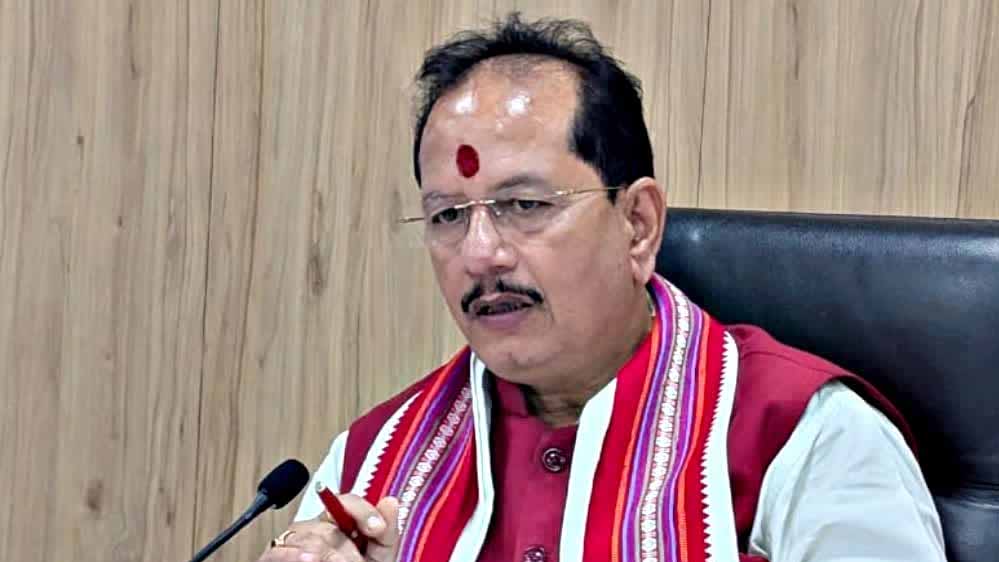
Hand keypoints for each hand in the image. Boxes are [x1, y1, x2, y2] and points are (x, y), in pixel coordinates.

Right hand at [258, 495, 399, 561]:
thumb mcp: (376, 557)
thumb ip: (386, 533)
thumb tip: (391, 501)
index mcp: (338, 524)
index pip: (345, 502)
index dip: (363, 512)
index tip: (378, 529)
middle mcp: (314, 529)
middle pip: (329, 525)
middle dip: (348, 550)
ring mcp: (292, 542)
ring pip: (308, 539)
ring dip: (329, 557)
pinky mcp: (273, 555)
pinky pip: (279, 550)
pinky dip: (295, 556)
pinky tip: (310, 560)